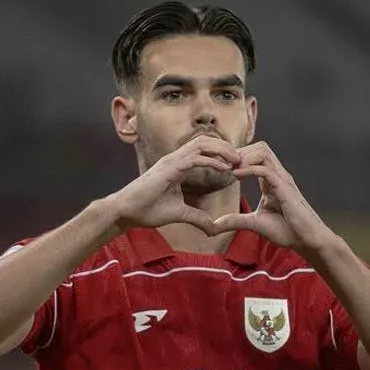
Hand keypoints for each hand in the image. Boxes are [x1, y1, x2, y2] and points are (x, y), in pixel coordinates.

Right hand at [109, 136, 239, 233]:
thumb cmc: (147, 210)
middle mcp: (175, 158)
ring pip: (202, 144)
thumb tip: (213, 229)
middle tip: (243, 159)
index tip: (237, 164)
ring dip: (222, 150)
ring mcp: (171, 161)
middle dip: (226, 147)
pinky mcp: (168, 168)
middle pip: (206, 141)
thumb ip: (197, 218)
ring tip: (237, 160)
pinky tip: (225, 169)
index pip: (204, 150)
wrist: (126, 212)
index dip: (222, 154)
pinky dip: (212, 161)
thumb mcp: (180, 214)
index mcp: (178, 165)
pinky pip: (195, 158)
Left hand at [211, 142, 334, 252]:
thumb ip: (235, 221)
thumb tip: (213, 225)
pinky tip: (235, 175)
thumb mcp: (254, 224)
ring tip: (229, 168)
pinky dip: (249, 169)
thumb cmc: (287, 230)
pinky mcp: (285, 188)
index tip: (221, 167)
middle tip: (223, 165)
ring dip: (244, 156)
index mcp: (271, 180)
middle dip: (239, 152)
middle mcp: (278, 175)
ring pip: (263, 152)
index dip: (237, 157)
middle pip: (259, 147)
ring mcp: (282, 179)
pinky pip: (266, 170)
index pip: (255, 155)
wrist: (306, 240)